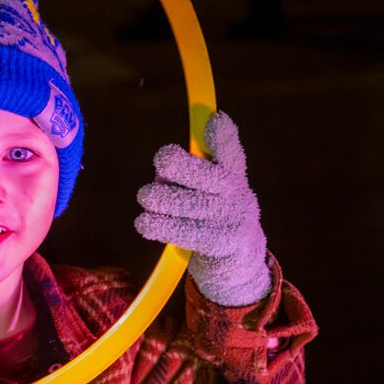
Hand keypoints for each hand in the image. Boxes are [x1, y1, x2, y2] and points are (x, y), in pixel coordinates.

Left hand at [135, 112, 270, 305]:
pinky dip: (157, 225)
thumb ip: (192, 171)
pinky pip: (182, 231)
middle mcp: (236, 194)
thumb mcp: (212, 189)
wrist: (239, 262)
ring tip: (147, 198)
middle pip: (203, 174)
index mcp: (233, 174)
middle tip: (160, 166)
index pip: (230, 152)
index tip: (215, 120)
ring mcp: (230, 220)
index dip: (223, 136)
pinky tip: (144, 222)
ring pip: (185, 203)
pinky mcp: (220, 244)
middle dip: (176, 166)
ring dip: (158, 199)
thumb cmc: (214, 215)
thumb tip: (162, 164)